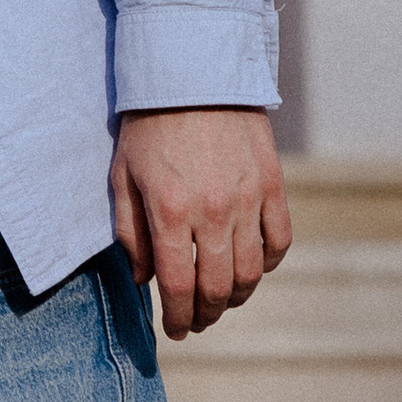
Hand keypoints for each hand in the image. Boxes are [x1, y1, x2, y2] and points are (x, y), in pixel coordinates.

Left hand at [110, 108, 291, 339]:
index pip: (178, 286)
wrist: (193, 71)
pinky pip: (279, 240)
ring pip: (251, 272)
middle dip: (206, 316)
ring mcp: (247, 199)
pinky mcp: (272, 184)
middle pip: (218, 288)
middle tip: (198, 322)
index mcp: (169, 212)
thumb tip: (143, 279)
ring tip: (223, 300)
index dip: (178, 317)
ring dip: (237, 297)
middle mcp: (212, 212)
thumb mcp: (123, 176)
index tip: (175, 330)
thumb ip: (130, 233)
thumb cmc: (148, 125)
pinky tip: (252, 267)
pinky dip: (268, 263)